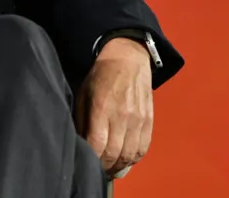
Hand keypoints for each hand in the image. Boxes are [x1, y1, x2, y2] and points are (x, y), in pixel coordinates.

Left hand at [75, 38, 153, 175]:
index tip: (85, 164)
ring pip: (129, 155)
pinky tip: (125, 160)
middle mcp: (122, 116)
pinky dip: (133, 159)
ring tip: (109, 168)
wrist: (128, 58)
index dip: (91, 160)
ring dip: (119, 167)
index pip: (97, 146)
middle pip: (114, 155)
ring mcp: (138, 120)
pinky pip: (143, 148)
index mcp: (102, 109)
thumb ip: (81, 120)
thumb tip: (80, 143)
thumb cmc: (101, 76)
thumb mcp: (83, 94)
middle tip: (96, 169)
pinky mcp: (149, 121)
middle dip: (104, 167)